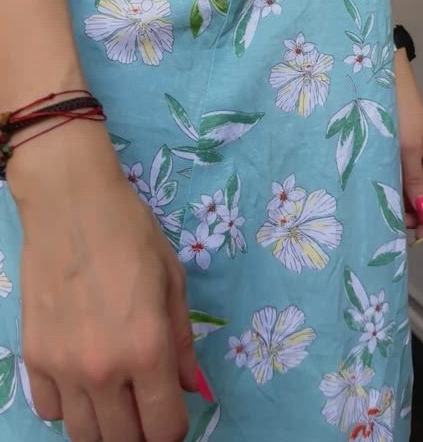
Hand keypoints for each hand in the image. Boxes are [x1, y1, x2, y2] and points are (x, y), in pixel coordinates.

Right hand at [7, 120, 197, 441]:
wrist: (70, 203)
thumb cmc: (130, 232)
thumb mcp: (172, 279)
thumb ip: (182, 340)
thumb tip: (188, 386)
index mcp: (147, 348)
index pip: (165, 427)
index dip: (175, 427)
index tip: (173, 411)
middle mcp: (104, 369)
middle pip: (124, 440)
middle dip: (142, 429)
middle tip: (145, 403)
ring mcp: (63, 367)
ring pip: (83, 435)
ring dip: (104, 424)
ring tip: (114, 395)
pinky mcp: (34, 357)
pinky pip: (49, 410)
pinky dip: (68, 405)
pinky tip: (79, 377)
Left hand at [394, 49, 422, 239]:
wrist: (379, 84)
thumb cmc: (399, 109)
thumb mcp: (407, 149)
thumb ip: (414, 182)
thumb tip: (422, 213)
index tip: (418, 232)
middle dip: (416, 214)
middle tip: (395, 224)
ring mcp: (413, 160)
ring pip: (413, 193)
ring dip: (402, 204)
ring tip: (385, 211)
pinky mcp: (396, 157)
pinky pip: (399, 181)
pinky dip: (392, 191)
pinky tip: (380, 196)